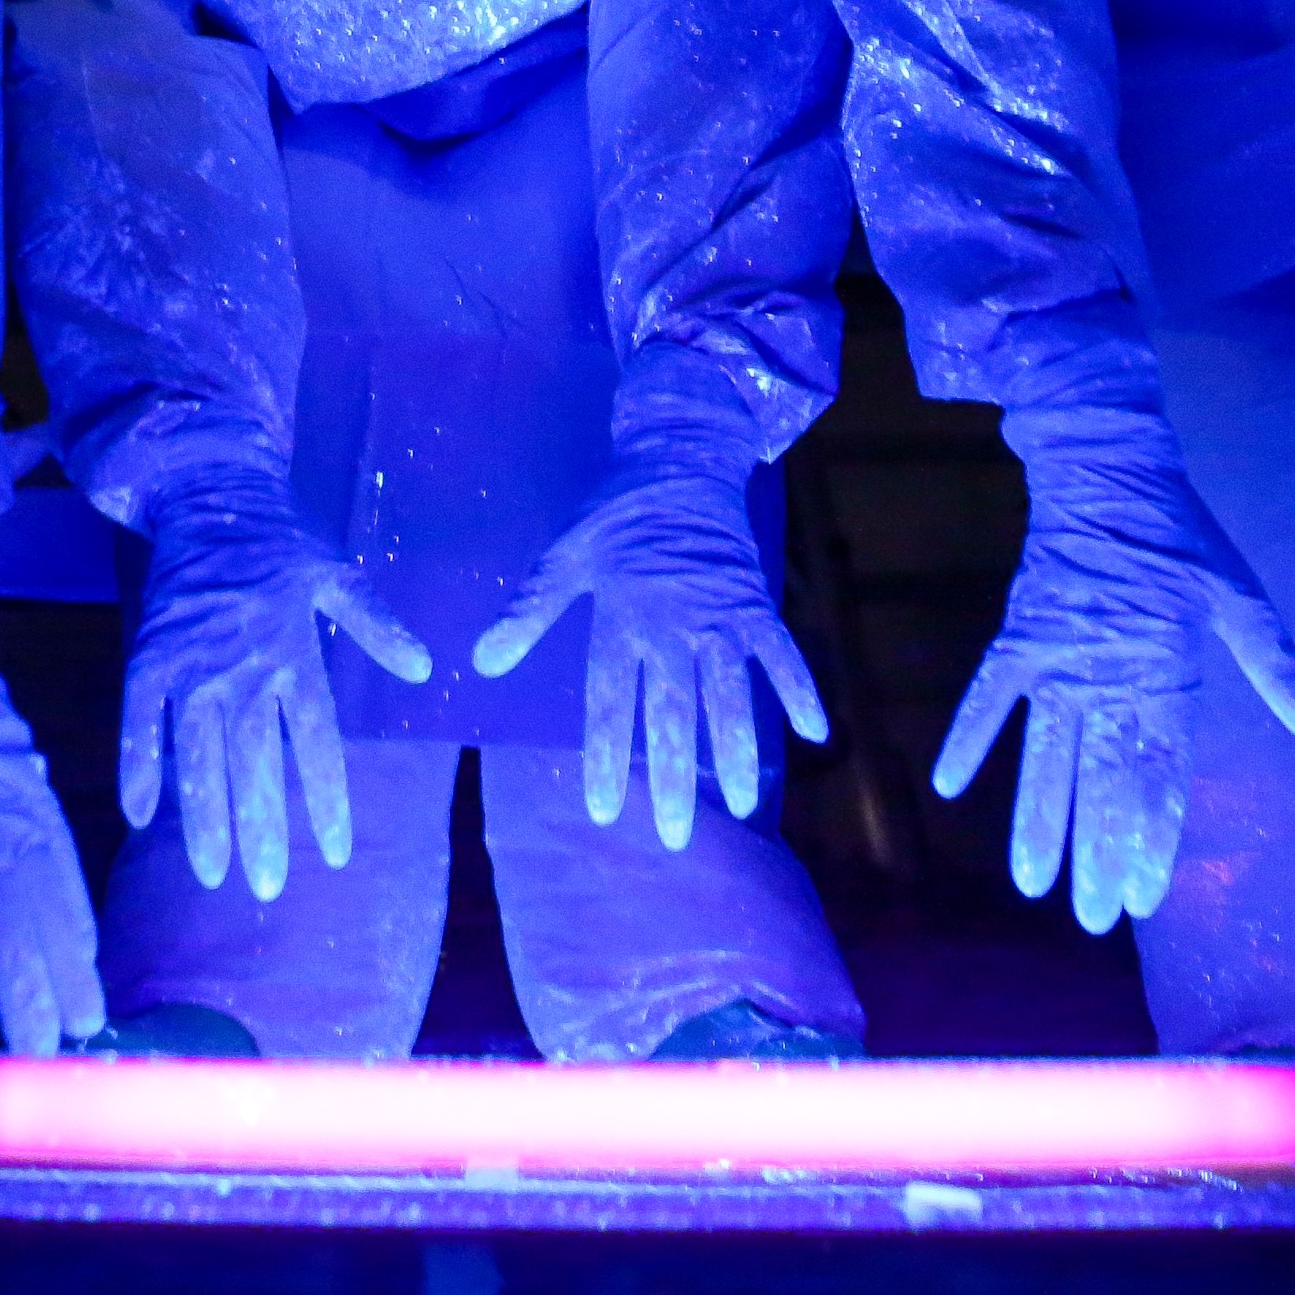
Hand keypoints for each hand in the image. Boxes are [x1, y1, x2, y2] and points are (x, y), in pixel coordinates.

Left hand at [0, 643, 102, 1055]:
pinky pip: (65, 856)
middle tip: (43, 1055)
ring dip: (68, 959)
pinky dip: (78, 907)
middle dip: (27, 987)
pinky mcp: (34, 785)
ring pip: (50, 891)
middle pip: (10, 913)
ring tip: (85, 1021)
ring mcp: (18, 798)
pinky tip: (86, 950)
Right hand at [121, 470, 429, 901]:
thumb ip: (377, 626)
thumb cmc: (280, 540)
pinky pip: (137, 726)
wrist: (208, 493)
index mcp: (295, 654)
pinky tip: (140, 817)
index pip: (316, 746)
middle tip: (267, 890)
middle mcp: (243, 670)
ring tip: (212, 875)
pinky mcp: (148, 658)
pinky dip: (138, 770)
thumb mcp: (338, 575)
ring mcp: (190, 667)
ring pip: (197, 758)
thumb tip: (424, 671)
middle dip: (262, 833)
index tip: (336, 855)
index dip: (327, 804)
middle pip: (254, 767)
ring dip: (203, 819)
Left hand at [474, 468, 826, 849]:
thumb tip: (481, 664)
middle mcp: (674, 623)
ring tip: (740, 804)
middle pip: (673, 712)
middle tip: (672, 837)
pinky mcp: (756, 602)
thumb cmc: (615, 513)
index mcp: (622, 615)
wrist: (680, 457)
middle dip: (673, 777)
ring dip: (737, 749)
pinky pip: (784, 653)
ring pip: (731, 693)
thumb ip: (528, 613)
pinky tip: (814, 735)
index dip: (605, 757)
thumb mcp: (564, 556)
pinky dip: (800, 690)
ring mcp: (721, 615)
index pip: (610, 702)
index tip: (601, 811)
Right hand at [934, 407, 1294, 933]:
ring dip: (1035, 823)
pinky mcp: (1016, 640)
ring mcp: (1054, 664)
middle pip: (1099, 784)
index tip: (1145, 897)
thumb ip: (1279, 670)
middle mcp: (1106, 681)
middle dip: (1095, 855)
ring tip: (1031, 886)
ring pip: (1043, 760)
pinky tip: (947, 787)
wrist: (1107, 473)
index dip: (1151, 840)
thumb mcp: (1242, 598)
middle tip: (1092, 919)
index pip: (1158, 777)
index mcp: (1164, 675)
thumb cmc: (1181, 537)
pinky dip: (967, 739)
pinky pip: (986, 700)